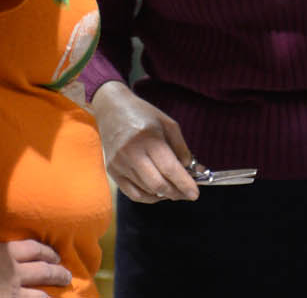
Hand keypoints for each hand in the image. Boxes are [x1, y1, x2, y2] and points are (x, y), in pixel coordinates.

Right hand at [0, 201, 71, 296]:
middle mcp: (13, 271)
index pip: (28, 249)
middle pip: (41, 266)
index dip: (42, 249)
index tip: (53, 250)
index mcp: (1, 254)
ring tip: (67, 284)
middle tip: (66, 272)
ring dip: (56, 284)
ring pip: (43, 286)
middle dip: (55, 269)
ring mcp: (15, 289)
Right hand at [89, 81, 199, 202]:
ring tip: (175, 189)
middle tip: (187, 194)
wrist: (112, 109)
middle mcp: (131, 152)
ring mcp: (119, 163)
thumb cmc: (143, 114)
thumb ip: (182, 149)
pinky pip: (133, 194)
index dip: (184, 183)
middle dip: (176, 193)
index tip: (195, 193)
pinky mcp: (112, 171)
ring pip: (147, 191)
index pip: (169, 168)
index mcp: (148, 138)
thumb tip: (194, 171)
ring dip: (164, 195)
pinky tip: (158, 192)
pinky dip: (149, 197)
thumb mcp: (168, 124)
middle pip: (158, 184)